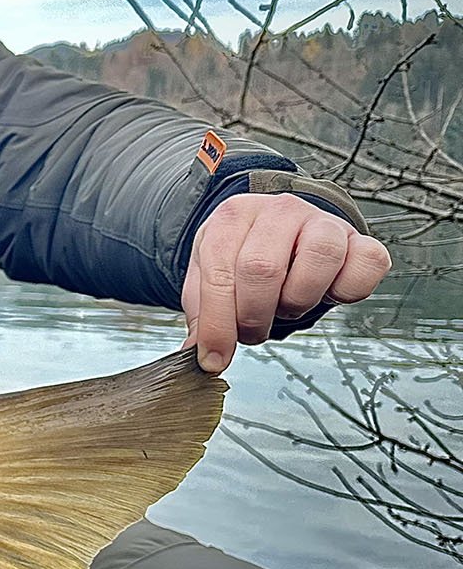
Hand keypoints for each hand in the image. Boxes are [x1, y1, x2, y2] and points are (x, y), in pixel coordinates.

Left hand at [182, 193, 390, 372]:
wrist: (287, 233)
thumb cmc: (245, 255)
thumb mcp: (211, 274)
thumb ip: (203, 310)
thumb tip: (201, 352)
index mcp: (234, 215)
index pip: (219, 271)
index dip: (217, 323)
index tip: (214, 358)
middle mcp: (280, 210)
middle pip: (262, 268)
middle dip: (253, 315)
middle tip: (252, 330)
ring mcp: (324, 221)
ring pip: (318, 259)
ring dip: (297, 300)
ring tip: (286, 305)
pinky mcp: (360, 238)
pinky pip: (366, 264)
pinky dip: (347, 291)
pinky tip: (326, 292)